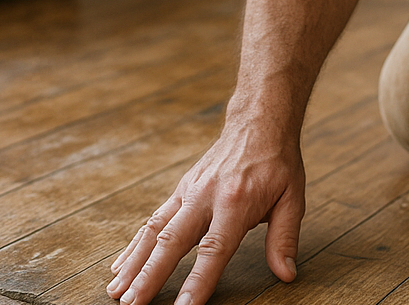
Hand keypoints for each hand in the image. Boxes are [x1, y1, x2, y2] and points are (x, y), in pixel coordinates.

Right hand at [107, 125, 305, 304]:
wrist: (258, 123)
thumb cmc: (277, 163)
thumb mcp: (293, 198)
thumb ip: (285, 237)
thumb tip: (286, 274)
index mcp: (236, 202)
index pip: (214, 249)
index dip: (198, 280)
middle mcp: (205, 196)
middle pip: (172, 242)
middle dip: (149, 276)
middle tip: (131, 304)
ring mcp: (188, 192)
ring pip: (154, 230)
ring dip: (134, 263)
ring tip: (115, 290)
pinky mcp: (180, 190)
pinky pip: (153, 219)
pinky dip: (134, 245)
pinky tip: (121, 265)